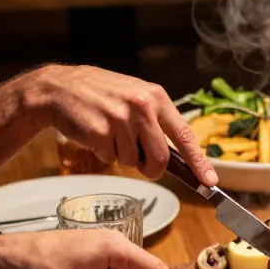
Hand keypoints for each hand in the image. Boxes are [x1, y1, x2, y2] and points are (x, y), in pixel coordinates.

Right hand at [17, 65, 217, 185]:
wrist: (59, 88)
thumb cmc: (102, 95)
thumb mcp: (135, 97)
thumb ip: (157, 122)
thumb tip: (180, 157)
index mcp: (156, 97)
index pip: (185, 135)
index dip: (199, 161)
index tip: (210, 180)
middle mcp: (142, 107)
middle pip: (160, 158)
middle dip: (152, 169)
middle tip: (141, 164)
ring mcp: (120, 119)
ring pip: (133, 161)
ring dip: (122, 156)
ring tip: (110, 133)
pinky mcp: (100, 132)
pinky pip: (109, 158)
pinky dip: (103, 153)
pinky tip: (95, 134)